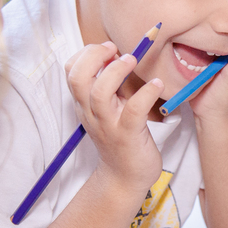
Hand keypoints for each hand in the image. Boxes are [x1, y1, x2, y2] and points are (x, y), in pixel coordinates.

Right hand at [64, 42, 163, 192]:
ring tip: (132, 61)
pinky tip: (157, 84)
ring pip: (99, 93)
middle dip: (94, 56)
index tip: (107, 50)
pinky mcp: (128, 135)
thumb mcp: (108, 108)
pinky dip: (146, 93)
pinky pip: (133, 110)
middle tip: (115, 50)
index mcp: (85, 104)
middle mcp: (92, 113)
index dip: (86, 54)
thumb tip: (116, 55)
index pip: (71, 71)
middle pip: (78, 78)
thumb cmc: (120, 138)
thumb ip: (109, 84)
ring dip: (116, 71)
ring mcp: (109, 125)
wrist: (124, 177)